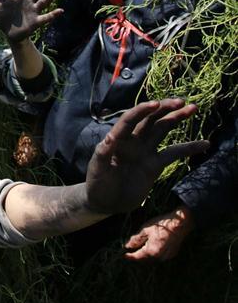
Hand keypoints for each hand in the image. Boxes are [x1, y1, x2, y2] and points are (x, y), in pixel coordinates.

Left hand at [85, 99, 208, 214]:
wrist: (106, 201)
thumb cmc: (97, 182)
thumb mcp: (97, 168)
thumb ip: (103, 154)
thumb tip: (110, 138)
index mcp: (118, 139)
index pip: (130, 119)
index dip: (142, 111)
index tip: (156, 104)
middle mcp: (133, 141)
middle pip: (150, 119)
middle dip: (164, 109)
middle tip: (181, 101)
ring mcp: (145, 151)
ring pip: (163, 130)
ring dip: (176, 118)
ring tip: (193, 108)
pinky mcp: (155, 164)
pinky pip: (174, 153)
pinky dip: (189, 148)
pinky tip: (204, 144)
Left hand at [124, 206, 194, 260]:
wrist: (180, 224)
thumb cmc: (161, 226)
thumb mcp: (145, 230)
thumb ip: (135, 240)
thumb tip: (127, 246)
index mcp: (152, 251)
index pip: (137, 257)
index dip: (129, 256)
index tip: (123, 255)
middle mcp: (160, 257)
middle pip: (145, 260)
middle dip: (137, 257)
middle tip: (130, 251)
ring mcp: (167, 257)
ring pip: (153, 260)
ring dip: (145, 256)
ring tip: (140, 249)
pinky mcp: (172, 254)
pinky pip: (160, 257)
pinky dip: (154, 254)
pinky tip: (151, 248)